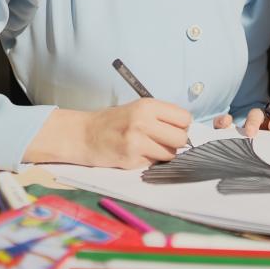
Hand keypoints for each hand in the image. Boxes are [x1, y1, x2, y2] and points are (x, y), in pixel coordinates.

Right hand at [23, 100, 191, 168]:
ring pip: (171, 154)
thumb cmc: (114, 121)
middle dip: (176, 142)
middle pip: (181, 138)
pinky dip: (149, 160)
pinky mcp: (131, 160)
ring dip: (163, 153)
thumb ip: (161, 116)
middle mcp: (143, 122)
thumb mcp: (138, 108)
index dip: (181, 125)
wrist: (84, 134)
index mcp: (147, 105)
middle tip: (163, 140)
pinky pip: (154, 163)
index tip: (172, 128)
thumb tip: (185, 130)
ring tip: (148, 147)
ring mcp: (137, 142)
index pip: (184, 118)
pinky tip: (136, 153)